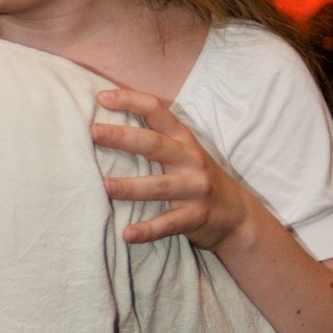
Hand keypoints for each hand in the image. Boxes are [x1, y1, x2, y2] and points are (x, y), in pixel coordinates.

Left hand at [92, 89, 249, 249]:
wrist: (237, 215)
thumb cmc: (197, 178)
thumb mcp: (183, 152)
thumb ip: (156, 138)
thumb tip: (109, 124)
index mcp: (183, 139)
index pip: (157, 110)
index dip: (130, 100)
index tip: (101, 97)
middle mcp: (190, 160)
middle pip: (155, 144)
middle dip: (123, 137)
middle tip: (94, 132)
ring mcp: (195, 188)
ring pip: (159, 186)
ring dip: (131, 187)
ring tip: (104, 186)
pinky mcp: (196, 217)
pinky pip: (169, 223)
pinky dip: (148, 230)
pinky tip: (127, 235)